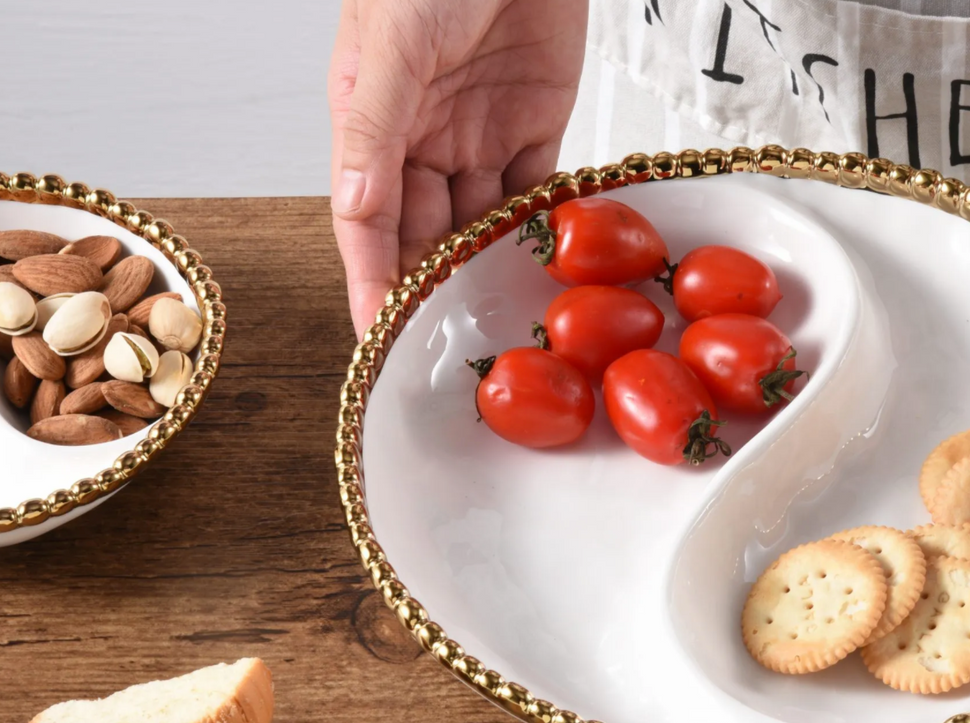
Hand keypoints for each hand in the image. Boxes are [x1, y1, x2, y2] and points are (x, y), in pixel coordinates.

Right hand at [329, 0, 586, 336]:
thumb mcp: (390, 51)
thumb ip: (370, 132)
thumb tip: (353, 211)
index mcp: (371, 126)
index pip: (368, 224)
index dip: (374, 282)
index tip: (380, 341)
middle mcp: (422, 141)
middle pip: (425, 235)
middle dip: (433, 290)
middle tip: (447, 350)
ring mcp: (479, 136)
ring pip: (481, 223)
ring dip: (487, 269)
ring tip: (500, 323)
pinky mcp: (536, 125)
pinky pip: (536, 192)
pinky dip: (538, 228)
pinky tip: (542, 269)